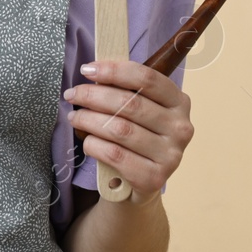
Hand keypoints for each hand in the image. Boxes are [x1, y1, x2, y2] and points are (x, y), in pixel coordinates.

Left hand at [63, 59, 193, 205]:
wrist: (143, 182)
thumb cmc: (138, 137)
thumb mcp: (140, 110)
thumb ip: (125, 90)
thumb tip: (93, 71)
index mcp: (179, 102)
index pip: (147, 78)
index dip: (114, 71)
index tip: (87, 69)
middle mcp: (180, 127)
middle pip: (130, 103)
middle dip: (93, 95)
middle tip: (72, 94)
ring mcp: (170, 155)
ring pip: (120, 129)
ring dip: (89, 120)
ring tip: (74, 117)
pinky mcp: (154, 178)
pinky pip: (115, 155)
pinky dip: (94, 145)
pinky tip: (87, 141)